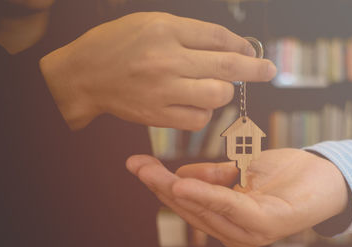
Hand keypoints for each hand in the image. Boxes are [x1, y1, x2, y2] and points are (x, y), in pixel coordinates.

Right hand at [39, 12, 276, 129]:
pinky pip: (199, 119)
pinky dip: (204, 112)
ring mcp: (163, 90)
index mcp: (165, 30)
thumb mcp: (152, 23)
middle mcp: (167, 59)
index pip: (218, 37)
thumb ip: (190, 33)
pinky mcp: (159, 115)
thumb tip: (230, 47)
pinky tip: (196, 103)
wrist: (84, 74)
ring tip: (214, 85)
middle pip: (226, 67)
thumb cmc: (118, 44)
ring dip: (224, 91)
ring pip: (217, 95)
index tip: (253, 52)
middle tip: (268, 70)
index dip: (242, 46)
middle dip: (255, 69)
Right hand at [126, 148, 347, 246]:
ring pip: (204, 209)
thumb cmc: (287, 174)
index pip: (187, 202)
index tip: (137, 163)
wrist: (329, 175)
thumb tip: (181, 176)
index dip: (161, 184)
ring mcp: (249, 232)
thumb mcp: (242, 170)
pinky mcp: (264, 225)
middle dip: (161, 186)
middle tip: (137, 165)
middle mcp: (234, 231)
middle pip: (190, 208)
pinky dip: (205, 194)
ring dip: (175, 191)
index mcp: (227, 218)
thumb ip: (213, 176)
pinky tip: (182, 184)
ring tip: (152, 173)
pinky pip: (229, 207)